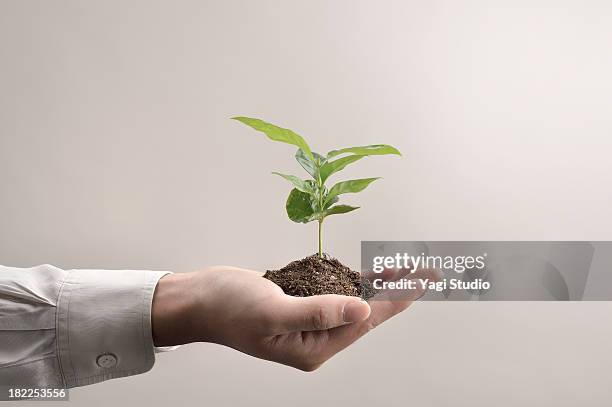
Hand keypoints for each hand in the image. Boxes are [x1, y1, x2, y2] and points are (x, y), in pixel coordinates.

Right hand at [152, 265, 434, 370]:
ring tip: (402, 267)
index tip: (422, 282)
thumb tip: (363, 312)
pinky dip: (349, 278)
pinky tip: (366, 270)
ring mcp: (306, 319)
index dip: (396, 301)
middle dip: (393, 291)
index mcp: (313, 347)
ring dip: (375, 283)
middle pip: (364, 312)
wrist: (199, 298)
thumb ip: (319, 312)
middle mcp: (314, 336)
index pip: (365, 322)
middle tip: (422, 271)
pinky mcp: (298, 301)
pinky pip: (331, 289)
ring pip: (350, 299)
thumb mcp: (274, 312)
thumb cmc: (229, 309)